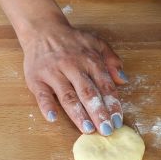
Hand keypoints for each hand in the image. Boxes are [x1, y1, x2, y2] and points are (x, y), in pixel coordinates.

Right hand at [21, 19, 126, 134]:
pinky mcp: (36, 79)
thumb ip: (111, 60)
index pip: (104, 85)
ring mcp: (54, 73)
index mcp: (89, 60)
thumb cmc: (72, 41)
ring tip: (87, 129)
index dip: (112, 104)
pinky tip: (53, 118)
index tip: (117, 121)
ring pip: (68, 96)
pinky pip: (42, 94)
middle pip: (88, 93)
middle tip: (106, 130)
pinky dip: (47, 106)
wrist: (42, 29)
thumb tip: (123, 80)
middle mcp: (72, 67)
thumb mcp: (96, 43)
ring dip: (78, 113)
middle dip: (98, 113)